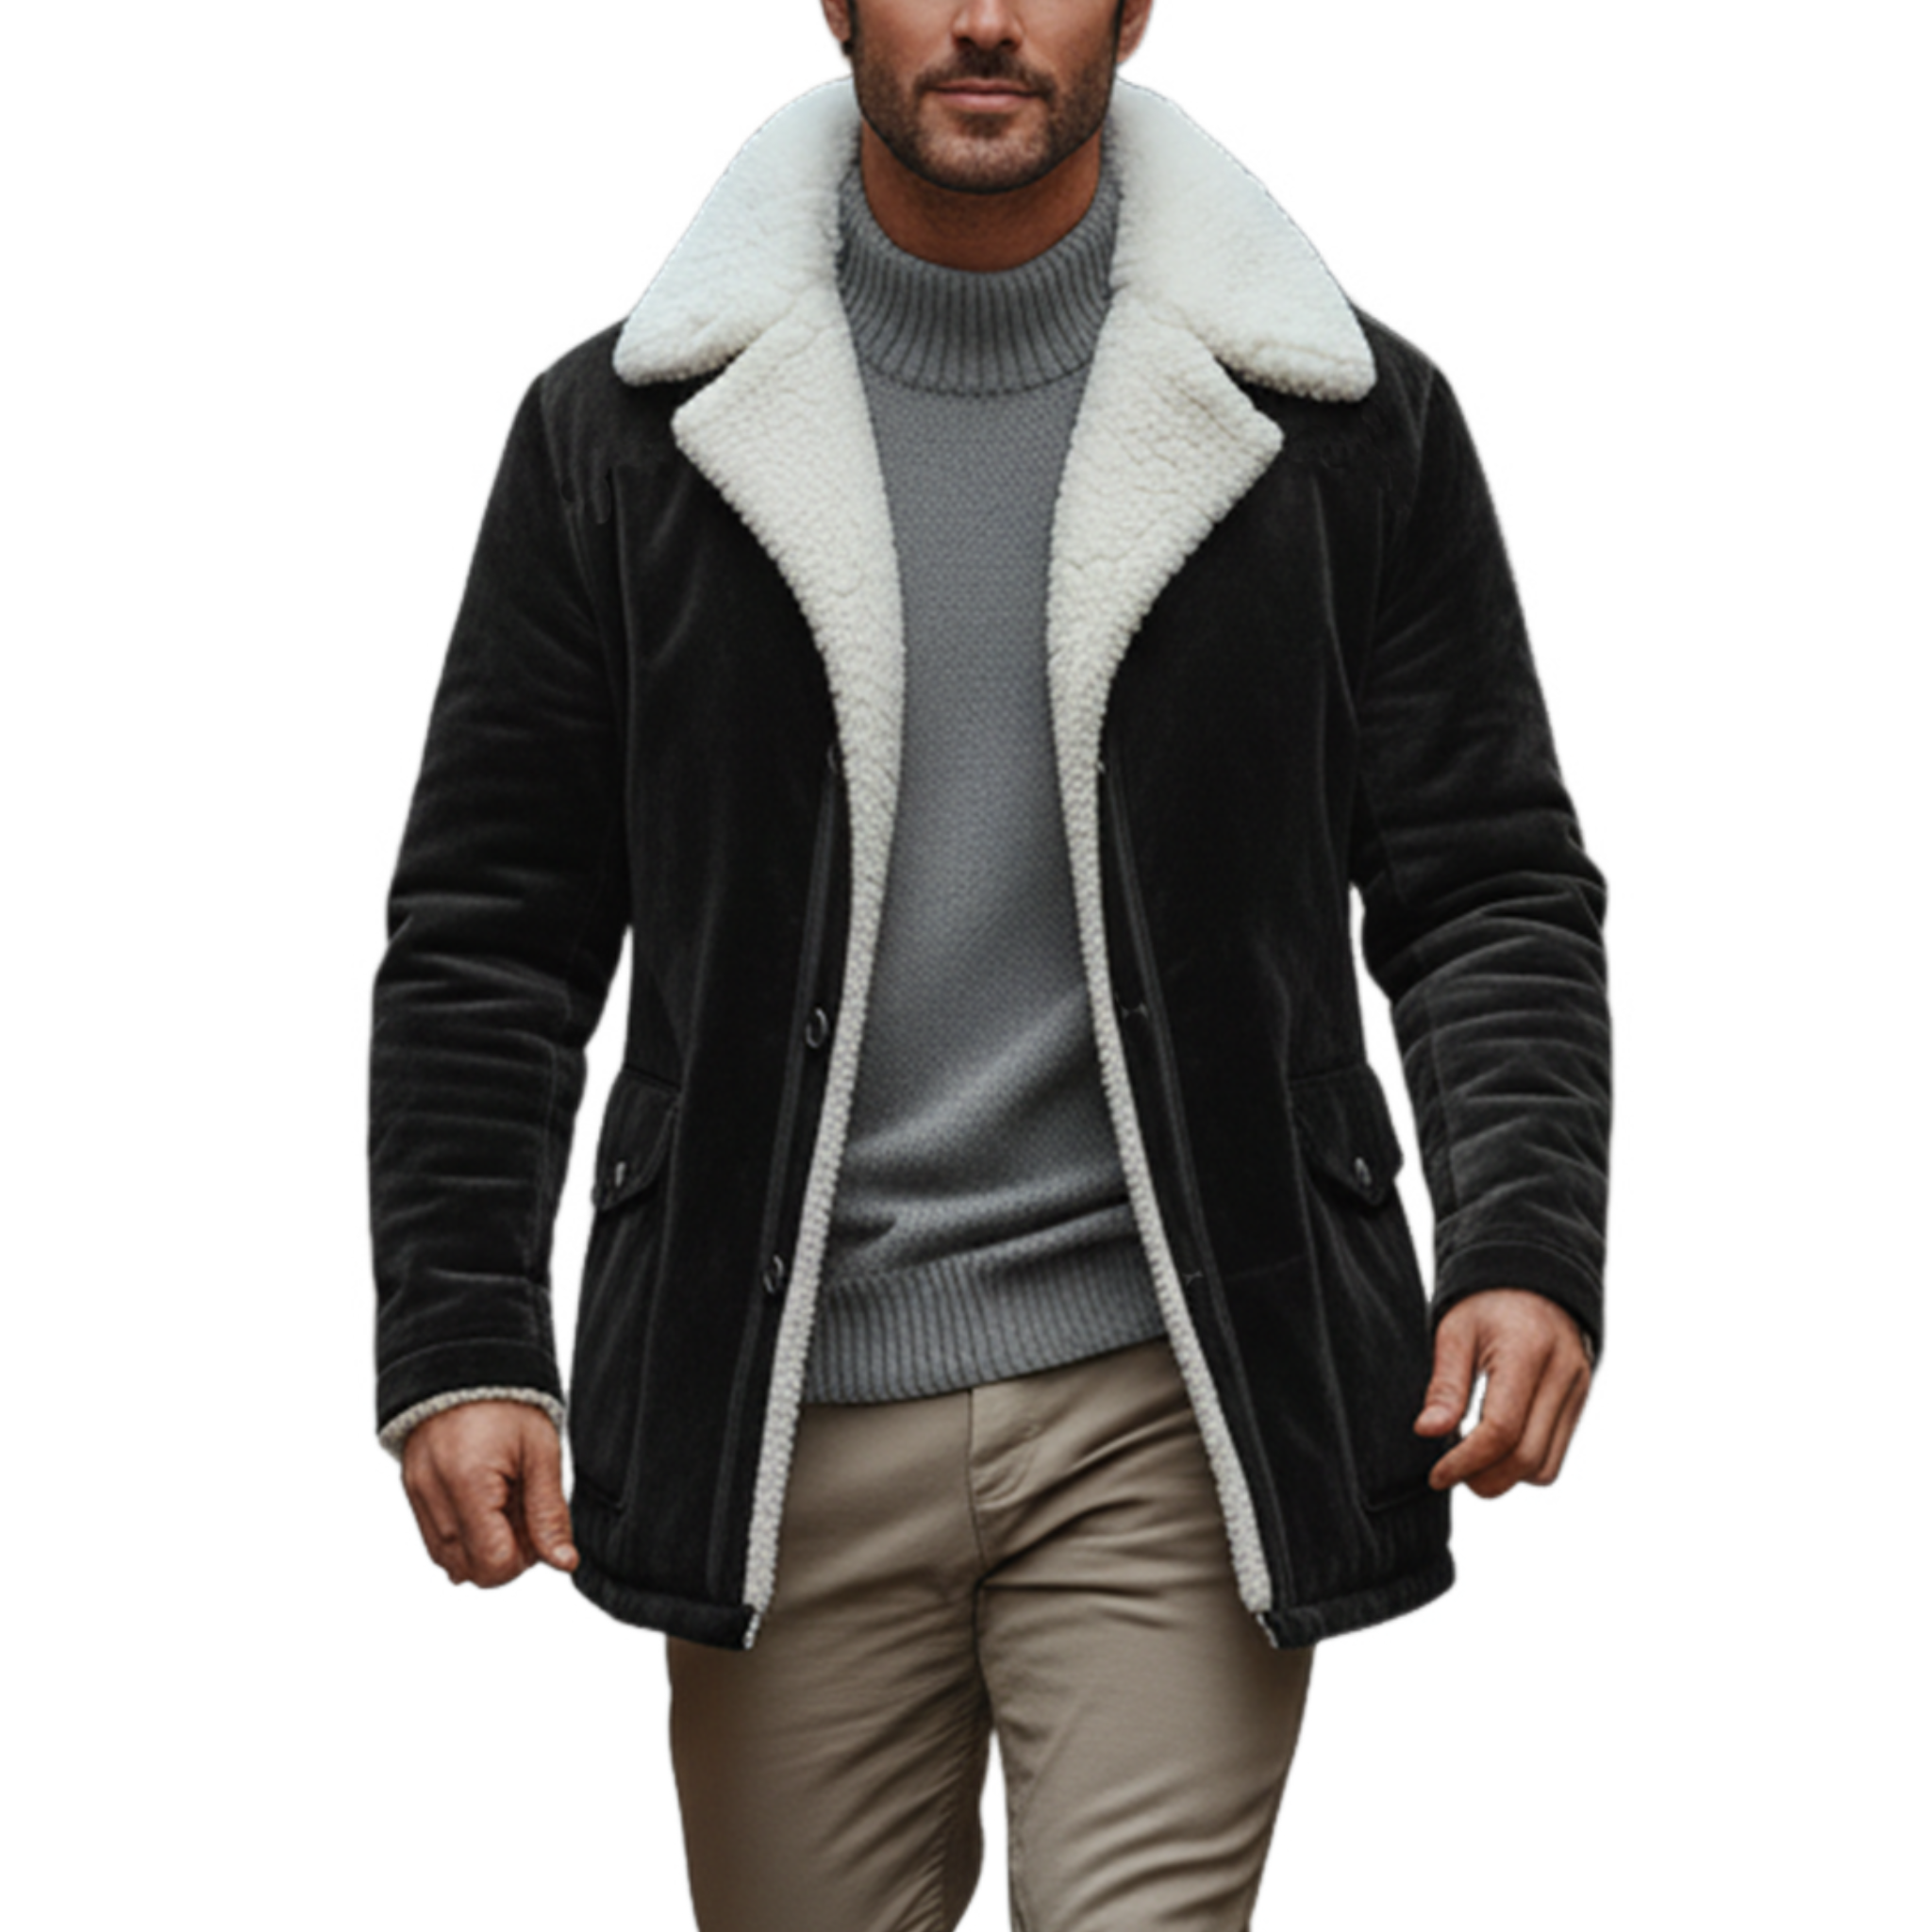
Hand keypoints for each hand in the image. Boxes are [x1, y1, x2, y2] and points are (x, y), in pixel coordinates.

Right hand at [400, 1400, 578, 1586]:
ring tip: (504, 1505)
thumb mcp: (541, 1452)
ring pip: (449, 1560)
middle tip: (524, 1514)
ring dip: (481, 1548)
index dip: (524, 1559)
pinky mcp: (412, 1490)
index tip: (538, 1528)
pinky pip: (434, 1540)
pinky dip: (462, 1536)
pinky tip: (483, 1505)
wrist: (467, 1361)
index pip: (493, 1564)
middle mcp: (433, 1494)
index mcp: (467, 1482)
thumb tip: (564, 1563)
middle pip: (470, 1570)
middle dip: (504, 1556)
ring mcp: (417, 1493)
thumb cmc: (507, 1401)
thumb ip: (550, 1513)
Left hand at [1413, 1288, 1591, 1497]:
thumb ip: (1445, 1385)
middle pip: (1527, 1459)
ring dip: (1506, 1477)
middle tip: (1450, 1472)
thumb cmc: (1486, 1303)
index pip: (1501, 1430)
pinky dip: (1523, 1465)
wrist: (1533, 1281)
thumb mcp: (1455, 1331)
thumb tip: (1427, 1432)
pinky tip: (1495, 1447)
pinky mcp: (1579, 1404)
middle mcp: (1562, 1376)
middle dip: (1484, 1478)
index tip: (1436, 1475)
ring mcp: (1577, 1392)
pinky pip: (1555, 1455)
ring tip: (1471, 1457)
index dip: (1466, 1461)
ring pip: (1546, 1468)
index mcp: (1527, 1353)